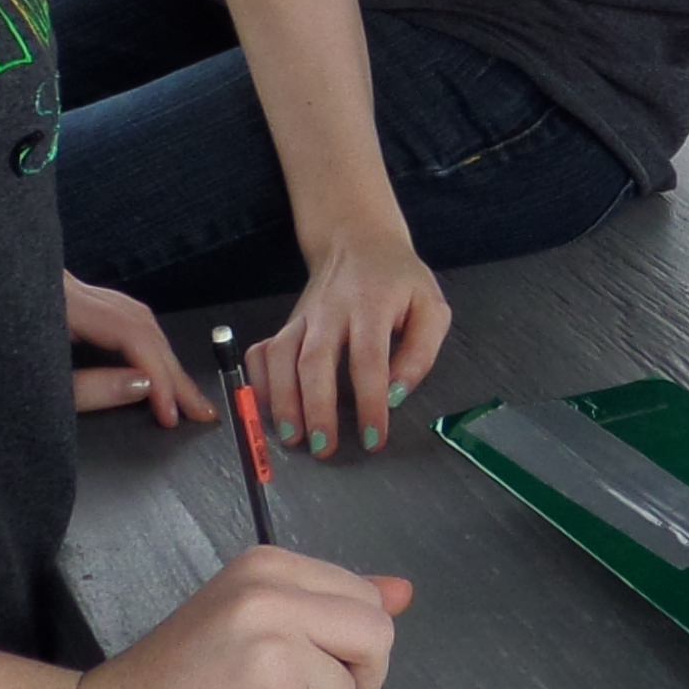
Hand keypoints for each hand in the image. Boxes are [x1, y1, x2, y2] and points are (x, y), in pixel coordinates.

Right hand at [55, 549, 413, 688]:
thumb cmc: (171, 680)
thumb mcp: (245, 617)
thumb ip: (327, 602)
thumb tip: (404, 590)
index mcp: (266, 565)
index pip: (364, 596)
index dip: (345, 641)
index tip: (295, 657)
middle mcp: (273, 598)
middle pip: (378, 637)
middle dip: (355, 677)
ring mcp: (276, 653)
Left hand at [65, 272, 219, 425]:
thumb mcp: (33, 391)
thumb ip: (89, 389)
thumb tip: (144, 385)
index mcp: (62, 301)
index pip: (131, 332)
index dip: (160, 375)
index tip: (172, 411)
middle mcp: (68, 287)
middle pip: (139, 322)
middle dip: (170, 370)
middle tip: (196, 407)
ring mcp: (69, 290)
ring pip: (134, 317)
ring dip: (160, 356)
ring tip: (181, 392)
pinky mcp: (67, 301)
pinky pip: (117, 316)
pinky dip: (140, 344)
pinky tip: (151, 367)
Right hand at [255, 236, 452, 457]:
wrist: (357, 240)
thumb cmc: (399, 281)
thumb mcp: (430, 307)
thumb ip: (421, 352)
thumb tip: (396, 395)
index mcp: (371, 305)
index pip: (368, 359)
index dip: (369, 402)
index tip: (373, 439)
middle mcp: (330, 310)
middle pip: (314, 360)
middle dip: (316, 409)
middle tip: (323, 448)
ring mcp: (303, 316)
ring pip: (281, 357)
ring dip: (282, 400)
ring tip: (292, 438)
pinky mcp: (286, 322)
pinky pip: (262, 351)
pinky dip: (258, 381)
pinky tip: (267, 409)